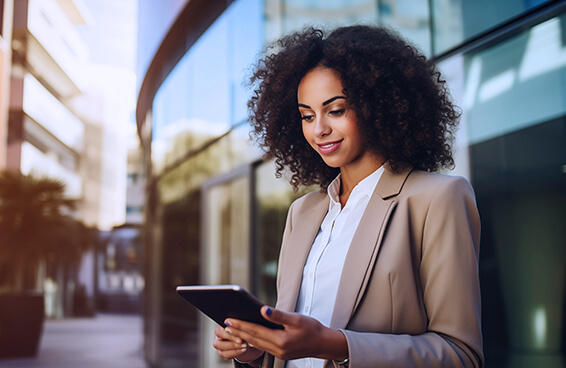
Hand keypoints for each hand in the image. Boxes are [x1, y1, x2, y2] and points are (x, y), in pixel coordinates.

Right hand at [212, 325, 263, 363]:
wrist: (246, 338)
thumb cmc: (242, 329)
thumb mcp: (241, 325)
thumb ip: (239, 324)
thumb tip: (241, 323)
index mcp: (219, 328)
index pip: (219, 332)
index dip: (228, 334)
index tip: (238, 334)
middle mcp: (217, 338)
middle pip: (217, 343)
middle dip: (231, 342)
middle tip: (242, 341)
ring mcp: (220, 347)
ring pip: (221, 351)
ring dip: (234, 348)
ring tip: (245, 345)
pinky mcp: (223, 353)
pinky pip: (227, 355)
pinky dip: (236, 353)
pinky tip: (243, 349)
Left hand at [224, 306, 347, 360]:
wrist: (324, 344)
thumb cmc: (312, 329)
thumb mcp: (296, 319)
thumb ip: (278, 315)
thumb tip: (262, 310)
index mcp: (281, 340)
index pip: (255, 331)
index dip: (241, 325)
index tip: (229, 320)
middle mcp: (278, 349)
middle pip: (253, 339)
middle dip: (238, 331)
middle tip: (225, 323)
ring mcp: (278, 354)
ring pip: (256, 344)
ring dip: (243, 337)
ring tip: (232, 329)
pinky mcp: (280, 354)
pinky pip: (262, 347)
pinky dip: (253, 341)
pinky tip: (247, 336)